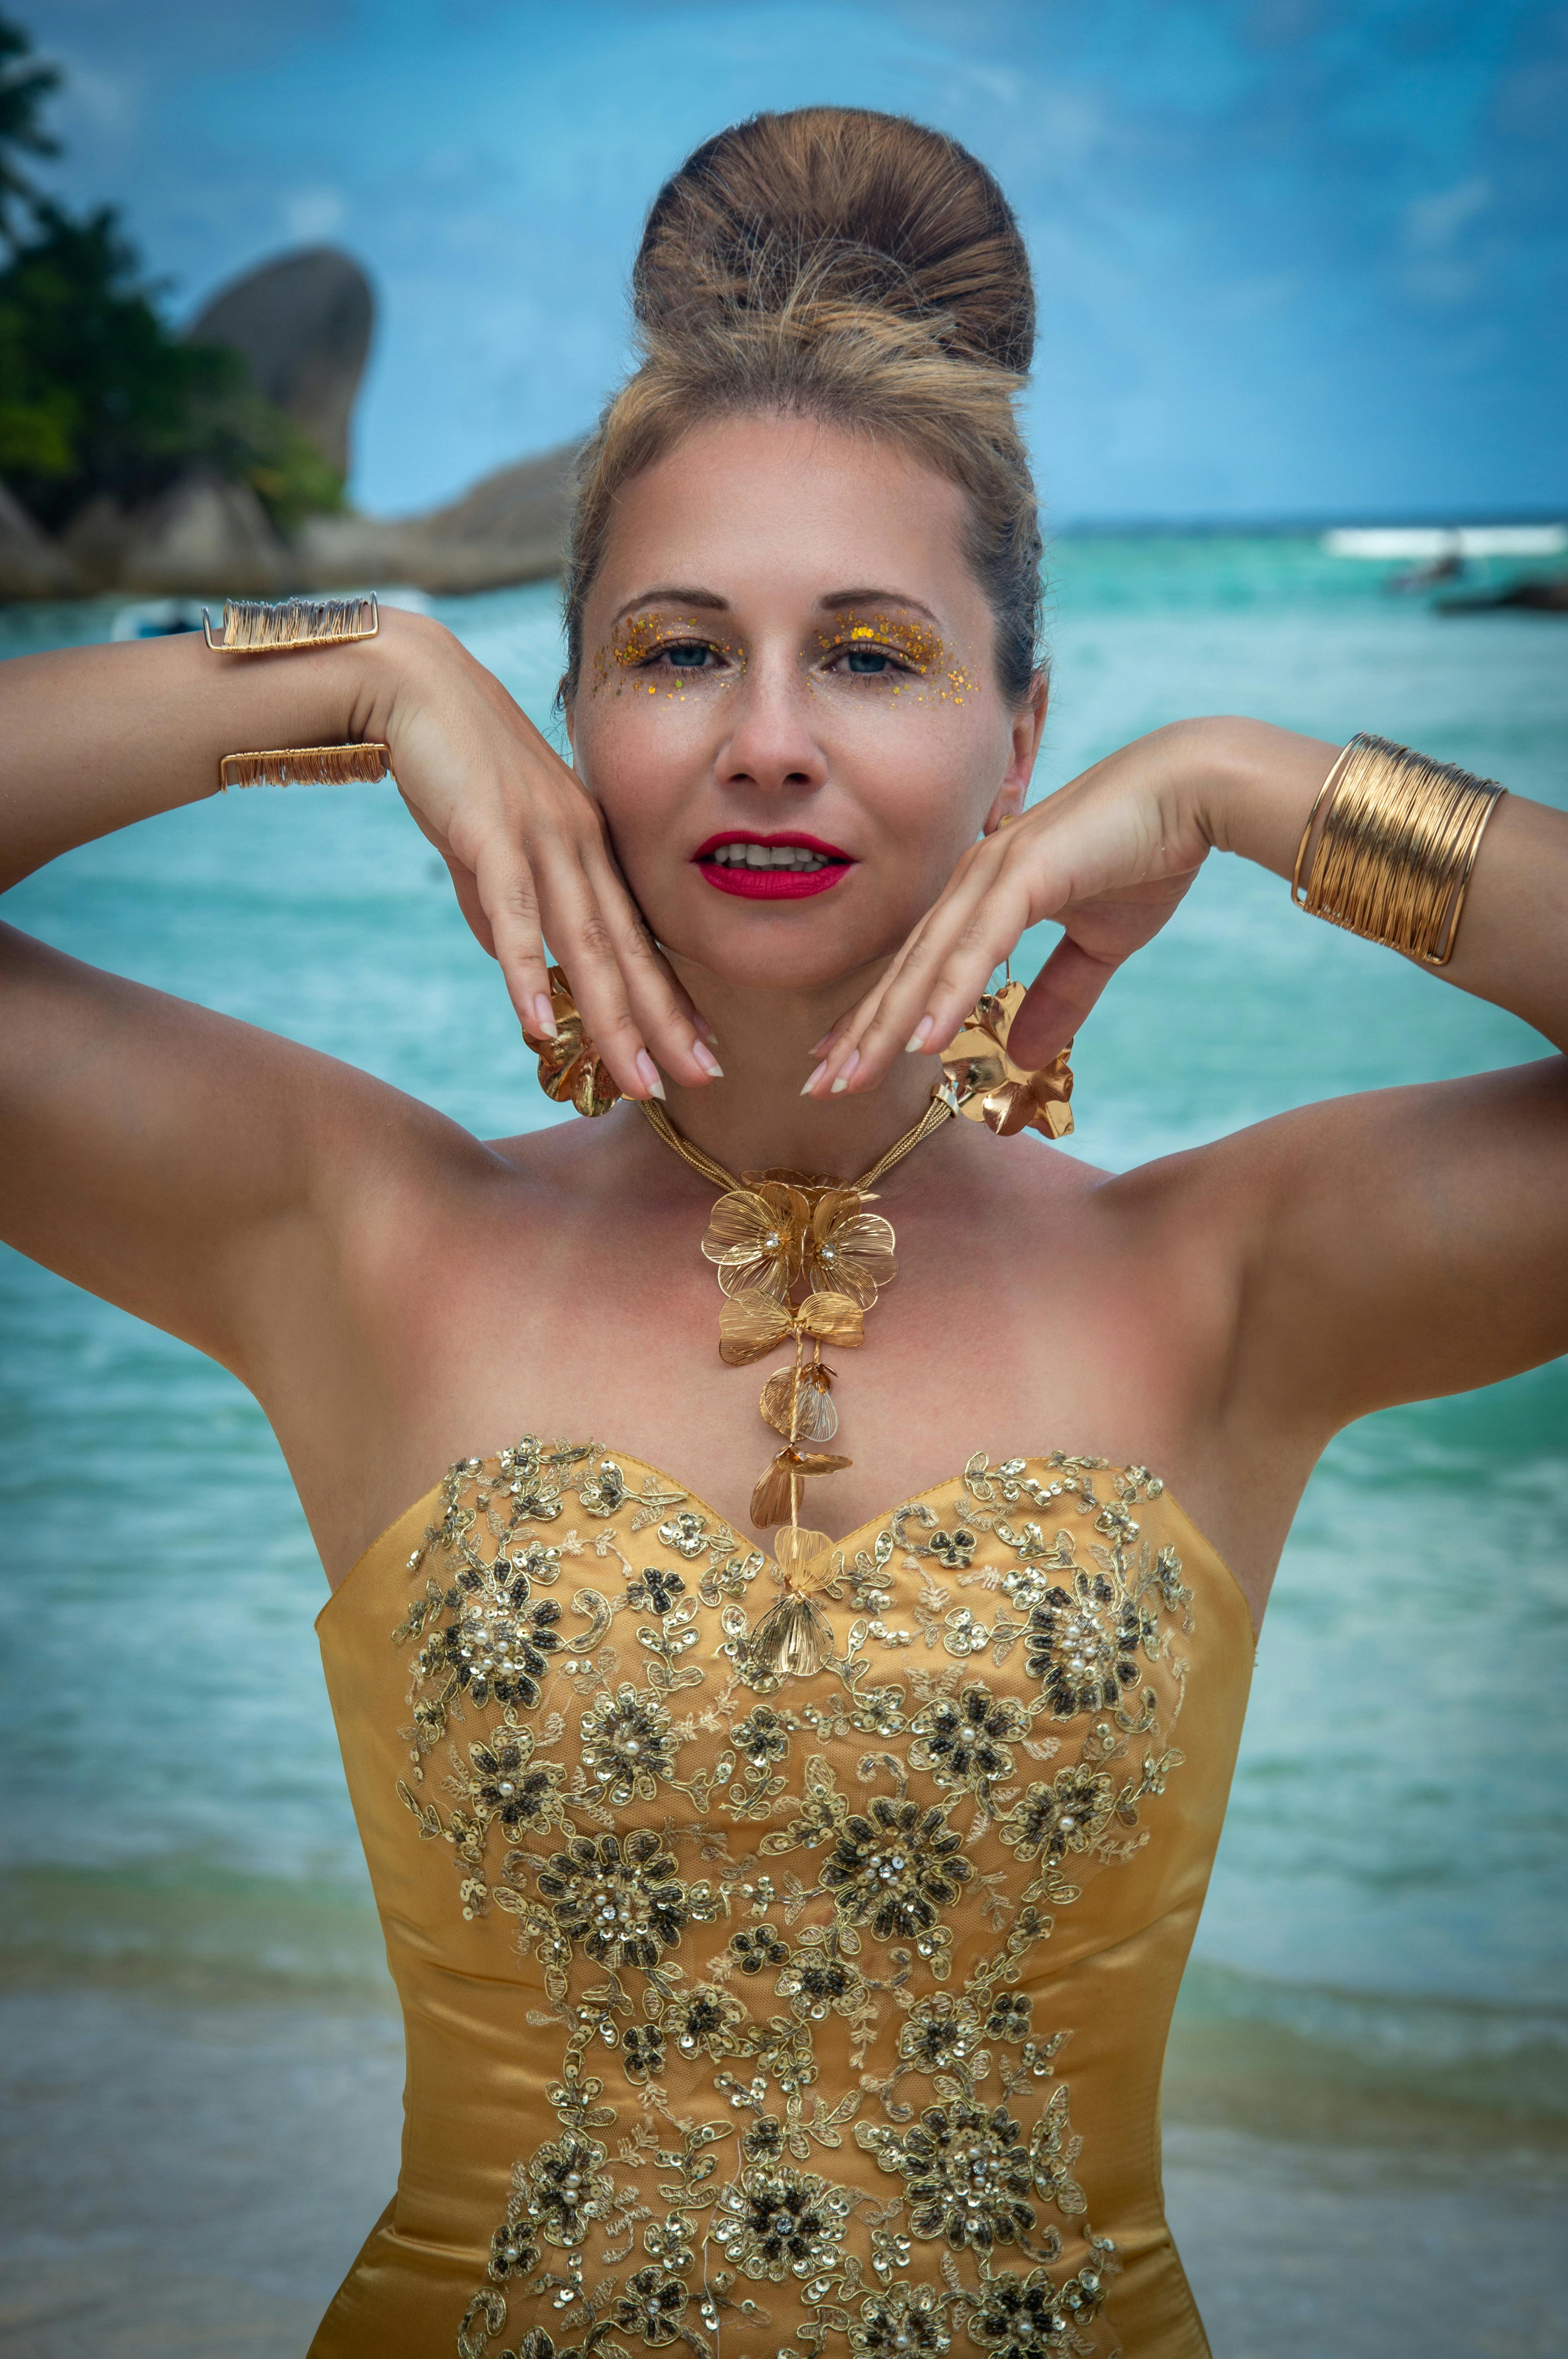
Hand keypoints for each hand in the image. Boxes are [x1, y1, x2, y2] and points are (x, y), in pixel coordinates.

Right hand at [372, 612, 718, 1098]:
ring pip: (585, 943)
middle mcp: (579, 844)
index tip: (702, 1050)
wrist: (415, 683)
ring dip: (612, 1018)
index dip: (670, 997)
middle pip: (627, 950)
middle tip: (700, 1081)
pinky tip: (538, 1025)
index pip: (638, 936)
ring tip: (639, 1079)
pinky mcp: (491, 832)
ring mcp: (541, 837)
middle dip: (663, 1024)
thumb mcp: (487, 846)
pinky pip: (513, 913)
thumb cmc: (452, 764)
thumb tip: (512, 965)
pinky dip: (523, 972)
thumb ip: (499, 907)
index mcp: (587, 846)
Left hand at [805, 722, 1221, 1094]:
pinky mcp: (1029, 872)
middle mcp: (975, 881)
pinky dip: (949, 992)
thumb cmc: (1146, 855)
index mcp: (985, 893)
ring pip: (930, 962)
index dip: (877, 1016)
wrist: (1193, 792)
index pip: (918, 967)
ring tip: (851, 1077)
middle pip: (907, 969)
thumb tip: (1023, 1055)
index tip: (837, 1062)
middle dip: (861, 1032)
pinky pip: (979, 944)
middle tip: (817, 1087)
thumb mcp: (1100, 944)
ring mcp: (996, 872)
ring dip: (890, 1023)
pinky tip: (923, 1039)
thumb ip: (1059, 996)